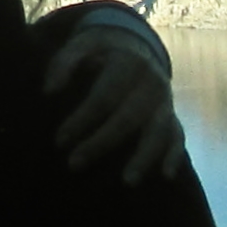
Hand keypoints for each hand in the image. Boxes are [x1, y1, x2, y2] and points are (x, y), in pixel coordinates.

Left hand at [43, 10, 183, 182]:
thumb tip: (49, 91)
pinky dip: (174, 156)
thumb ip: (63, 63)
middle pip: (127, 118)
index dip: (81, 119)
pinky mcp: (171, 115)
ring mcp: (165, 100)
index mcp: (128, 63)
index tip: (59, 141)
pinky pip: (177, 136)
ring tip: (127, 182)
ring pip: (157, 131)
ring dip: (143, 157)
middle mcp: (151, 82)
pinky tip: (166, 177)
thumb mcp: (82, 45)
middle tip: (74, 164)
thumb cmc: (101, 51)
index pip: (104, 96)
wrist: (136, 45)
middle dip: (101, 143)